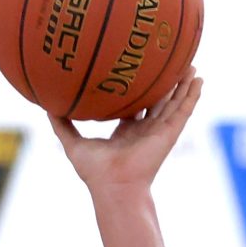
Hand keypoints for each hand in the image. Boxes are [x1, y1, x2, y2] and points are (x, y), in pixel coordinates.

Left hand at [49, 76, 203, 198]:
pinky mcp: (170, 133)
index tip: (139, 71)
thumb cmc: (95, 172)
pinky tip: (200, 80)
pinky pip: (184, 110)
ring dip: (184, 83)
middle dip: (166, 83)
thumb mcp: (73, 143)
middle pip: (159, 101)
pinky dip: (193, 95)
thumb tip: (45, 106)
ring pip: (175, 101)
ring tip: (191, 63)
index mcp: (128, 131)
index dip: (139, 90)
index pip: (136, 106)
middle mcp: (146, 129)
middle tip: (169, 60)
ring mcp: (160, 130)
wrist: (114, 185)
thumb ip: (62, 125)